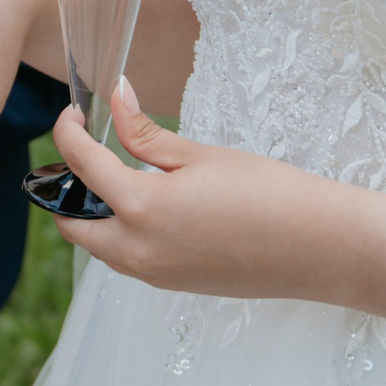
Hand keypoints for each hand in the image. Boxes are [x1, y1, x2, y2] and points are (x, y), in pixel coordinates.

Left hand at [51, 77, 346, 298]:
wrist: (319, 248)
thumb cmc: (267, 193)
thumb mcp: (200, 155)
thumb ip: (145, 133)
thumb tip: (115, 98)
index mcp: (140, 208)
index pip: (80, 165)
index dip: (66, 133)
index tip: (72, 115)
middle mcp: (136, 250)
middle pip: (71, 223)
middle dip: (66, 188)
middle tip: (86, 153)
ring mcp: (153, 275)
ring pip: (97, 247)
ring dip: (92, 215)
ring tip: (115, 177)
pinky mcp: (172, 287)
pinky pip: (125, 261)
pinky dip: (119, 234)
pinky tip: (147, 208)